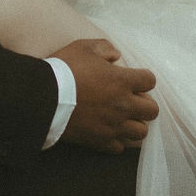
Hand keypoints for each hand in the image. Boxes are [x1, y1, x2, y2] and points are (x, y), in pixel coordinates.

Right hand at [54, 38, 157, 154]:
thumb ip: (105, 48)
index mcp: (122, 81)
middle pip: (152, 110)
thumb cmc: (64, 69)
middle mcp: (123, 105)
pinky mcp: (100, 140)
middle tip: (131, 99)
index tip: (132, 79)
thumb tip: (116, 56)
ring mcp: (113, 125)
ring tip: (122, 117)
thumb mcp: (83, 47)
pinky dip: (116, 139)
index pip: (150, 80)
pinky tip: (108, 130)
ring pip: (141, 132)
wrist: (43, 97)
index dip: (143, 78)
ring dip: (134, 123)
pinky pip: (119, 147)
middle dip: (144, 104)